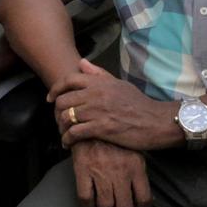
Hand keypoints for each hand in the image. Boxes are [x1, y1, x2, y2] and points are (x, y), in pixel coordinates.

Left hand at [49, 59, 175, 149]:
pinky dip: (67, 139)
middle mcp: (96, 94)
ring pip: (66, 116)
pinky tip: (68, 144)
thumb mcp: (119, 84)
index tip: (50, 99)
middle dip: (57, 112)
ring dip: (61, 127)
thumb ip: (99, 74)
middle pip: (63, 100)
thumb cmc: (139, 104)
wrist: (156, 121)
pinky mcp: (101, 128)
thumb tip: (81, 63)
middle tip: (59, 121)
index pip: (69, 80)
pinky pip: (75, 133)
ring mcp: (98, 111)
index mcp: (99, 82)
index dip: (55, 89)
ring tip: (64, 133)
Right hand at [71, 139, 151, 206]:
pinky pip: (86, 198)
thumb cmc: (114, 138)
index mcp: (136, 166)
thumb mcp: (133, 151)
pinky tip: (91, 201)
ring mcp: (101, 170)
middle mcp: (120, 170)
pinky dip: (88, 205)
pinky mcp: (83, 169)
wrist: (91, 118)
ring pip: (105, 206)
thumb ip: (138, 173)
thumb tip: (146, 199)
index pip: (144, 200)